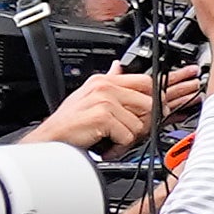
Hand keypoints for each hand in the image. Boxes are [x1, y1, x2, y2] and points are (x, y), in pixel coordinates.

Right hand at [23, 66, 161, 151]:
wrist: (51, 139)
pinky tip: (106, 145)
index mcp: (105, 81)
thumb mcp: (88, 95)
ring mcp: (105, 100)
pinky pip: (128, 136)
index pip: (146, 81)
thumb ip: (108, 81)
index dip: (158, 97)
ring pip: (140, 123)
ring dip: (128, 138)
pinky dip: (119, 146)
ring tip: (111, 138)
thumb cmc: (70, 122)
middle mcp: (105, 87)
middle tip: (128, 131)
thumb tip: (119, 67)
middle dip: (144, 122)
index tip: (161, 109)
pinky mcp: (103, 116)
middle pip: (149, 103)